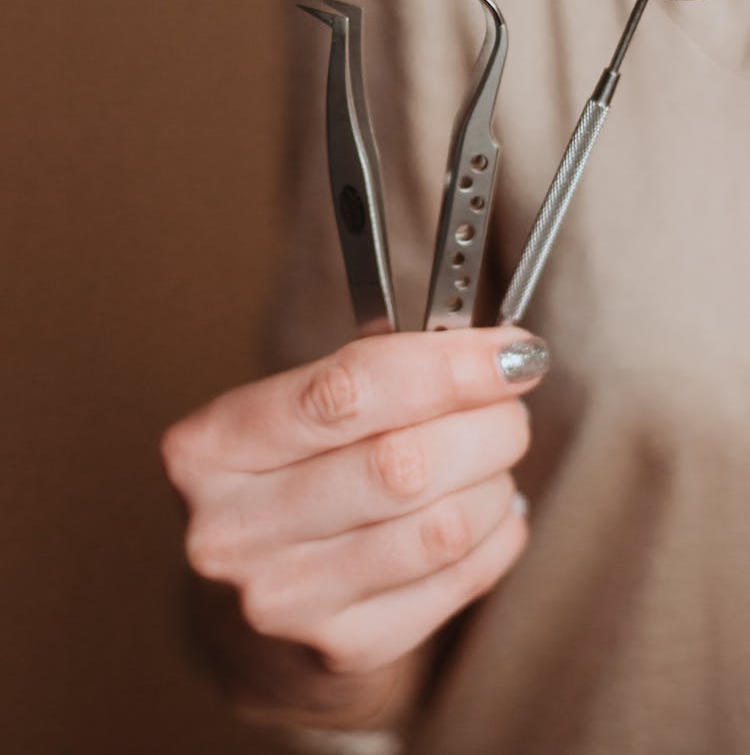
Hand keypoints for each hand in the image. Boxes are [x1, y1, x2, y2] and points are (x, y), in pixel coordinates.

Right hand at [161, 327, 548, 724]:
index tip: (512, 352)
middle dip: (486, 425)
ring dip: (495, 480)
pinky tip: (489, 512)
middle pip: (403, 465)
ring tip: (493, 460)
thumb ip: (371, 378)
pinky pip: (459, 579)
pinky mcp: (342, 649)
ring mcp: (286, 600)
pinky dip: (497, 533)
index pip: (346, 391)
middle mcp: (235, 530)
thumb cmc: (282, 482)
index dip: (446, 368)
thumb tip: (491, 353)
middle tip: (510, 407)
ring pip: (442, 528)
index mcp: (211, 447)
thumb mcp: (288, 418)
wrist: (239, 617)